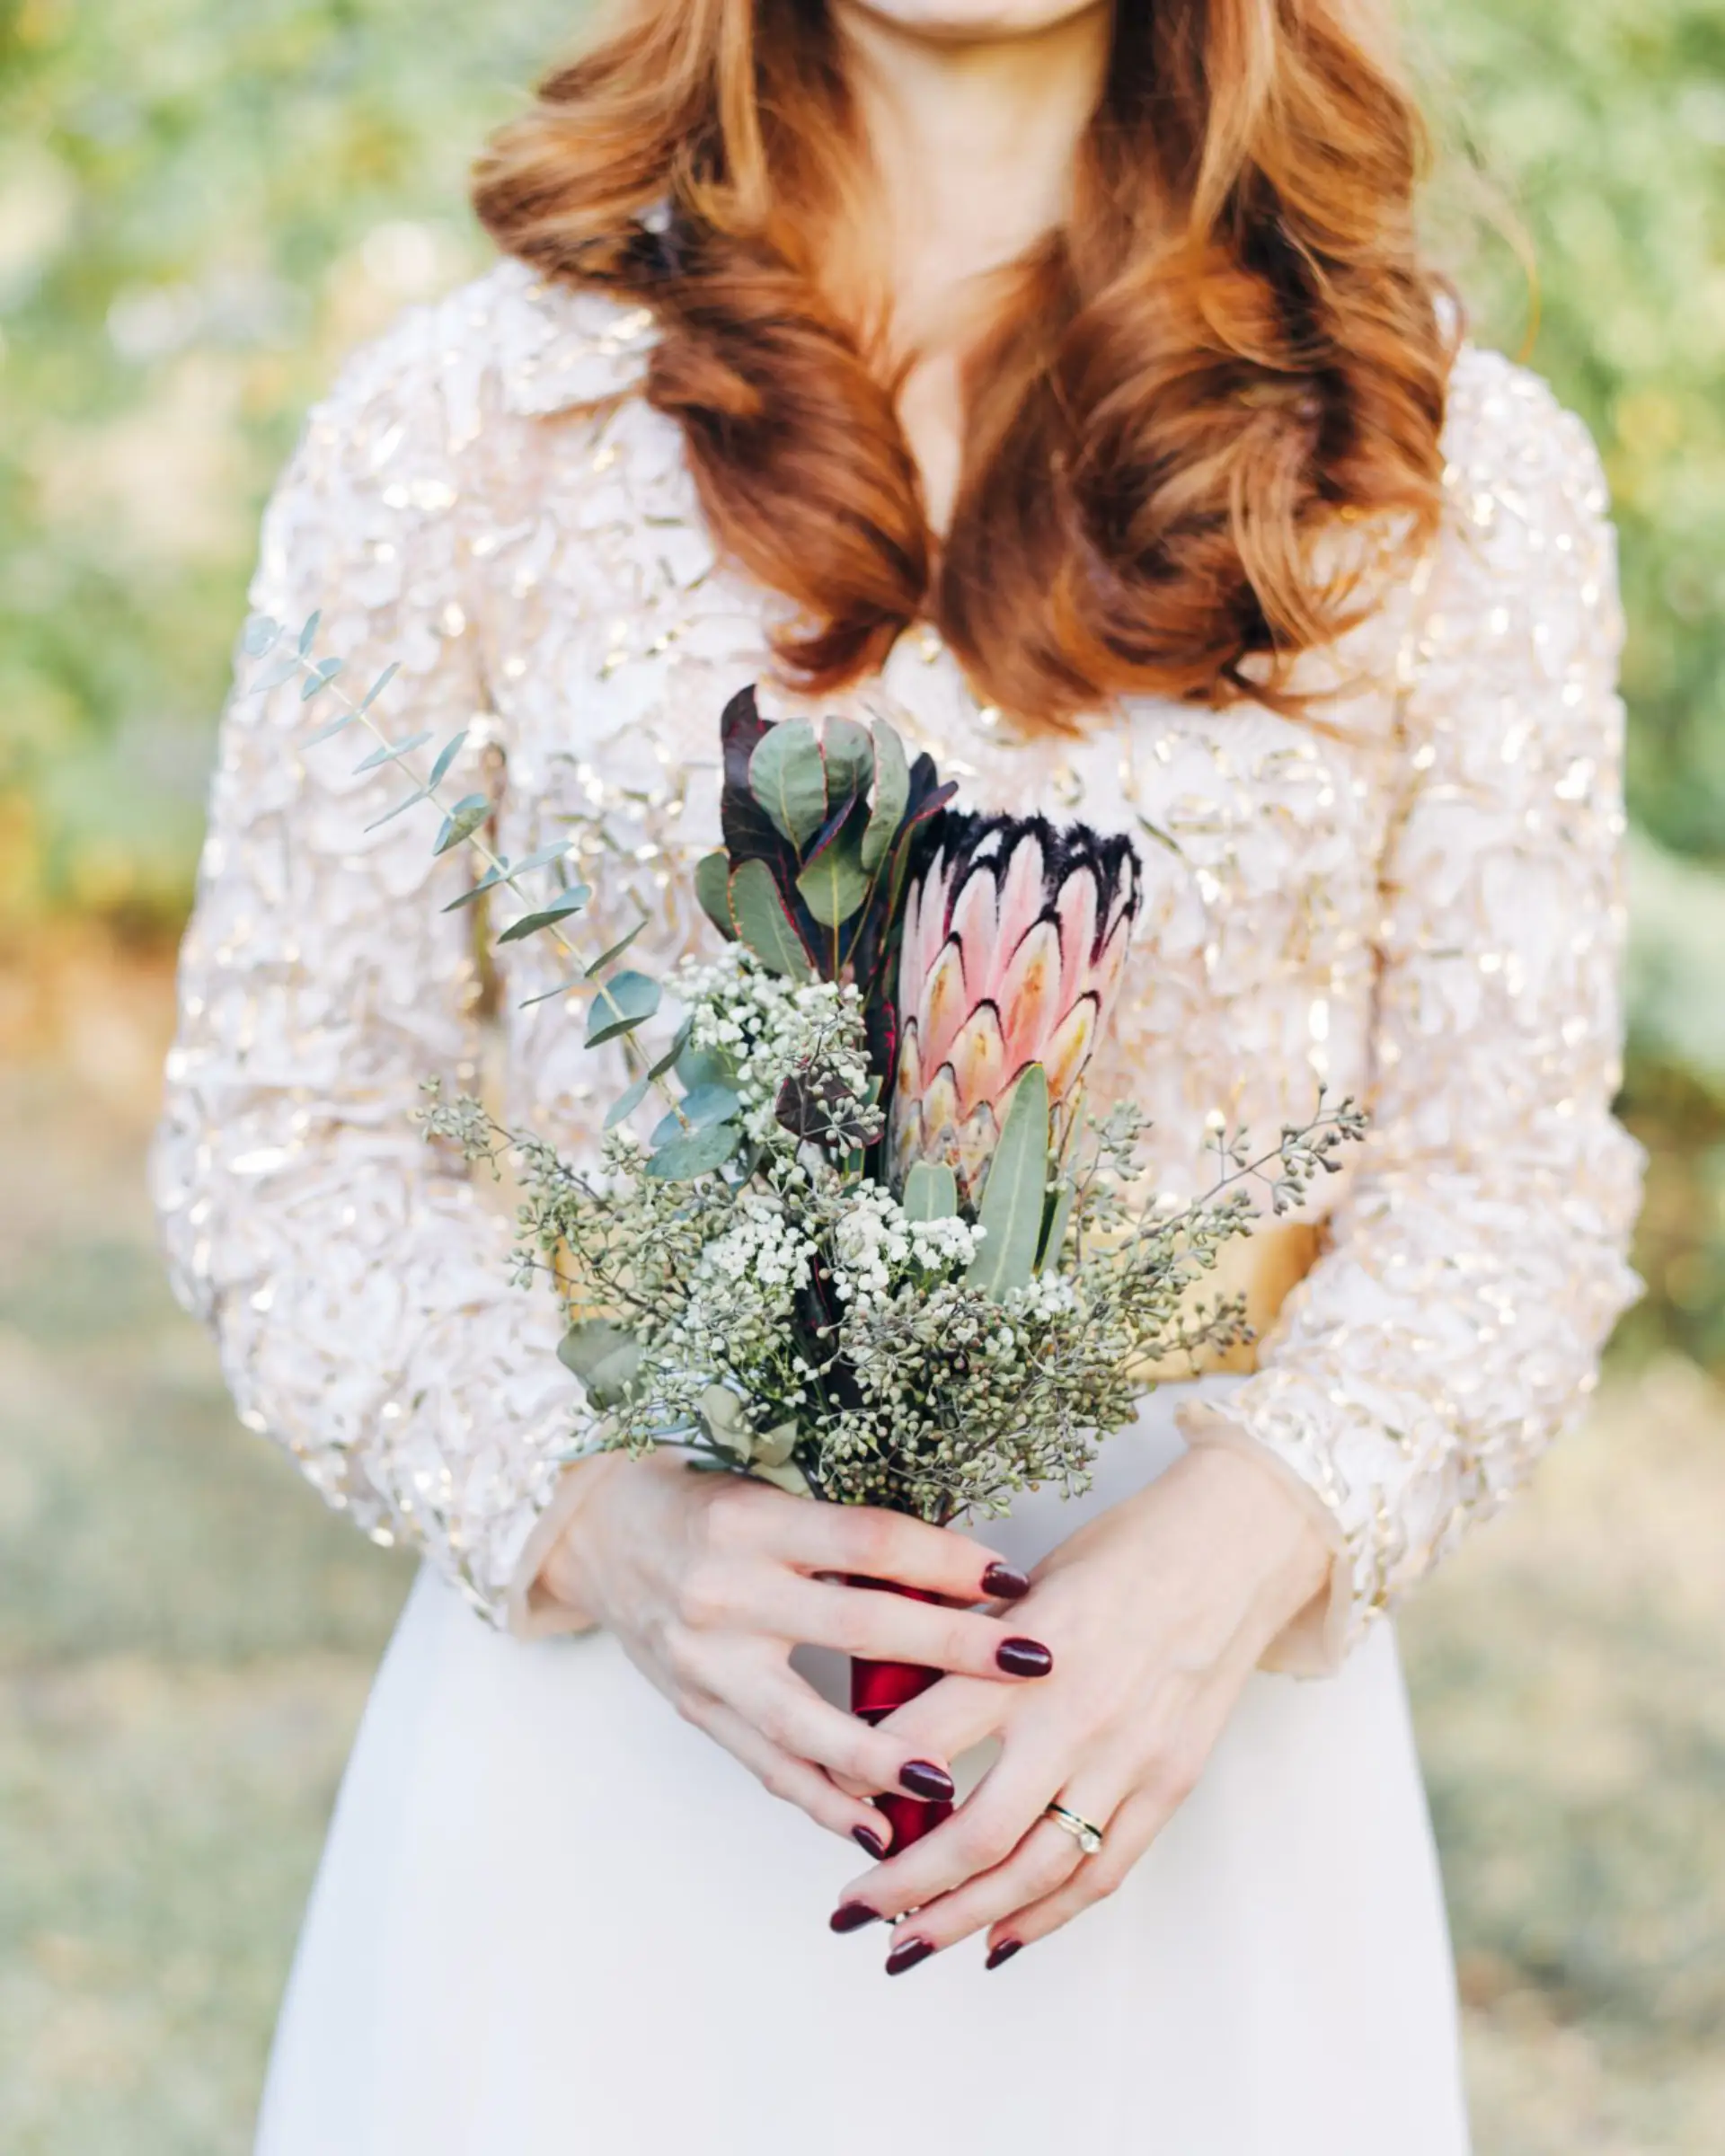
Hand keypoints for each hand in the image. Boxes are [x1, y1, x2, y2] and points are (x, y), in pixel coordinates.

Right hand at [538, 1450, 1055, 1852]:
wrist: (597, 1533)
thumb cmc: (702, 1505)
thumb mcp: (770, 1496)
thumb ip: (846, 1539)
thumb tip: (958, 1580)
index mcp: (754, 1523)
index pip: (870, 1542)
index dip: (946, 1560)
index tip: (1015, 1577)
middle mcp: (726, 1592)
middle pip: (857, 1625)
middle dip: (951, 1649)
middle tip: (1029, 1665)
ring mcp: (706, 1661)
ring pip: (806, 1723)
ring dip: (884, 1758)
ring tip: (950, 1783)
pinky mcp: (694, 1709)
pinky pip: (766, 1767)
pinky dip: (823, 1803)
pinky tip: (878, 1832)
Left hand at [826, 1445, 1332, 1968]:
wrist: (1231, 1551)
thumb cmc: (1124, 1552)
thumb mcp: (1026, 1582)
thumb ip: (966, 1645)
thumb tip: (894, 1691)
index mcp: (1022, 1659)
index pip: (918, 1738)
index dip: (860, 1781)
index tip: (824, 1805)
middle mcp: (1070, 1719)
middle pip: (970, 1834)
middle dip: (900, 1885)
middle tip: (851, 1911)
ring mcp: (1125, 1761)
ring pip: (1032, 1872)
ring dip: (963, 1919)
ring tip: (909, 1946)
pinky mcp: (1167, 1786)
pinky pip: (1100, 1873)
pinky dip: (1046, 1918)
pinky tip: (999, 1940)